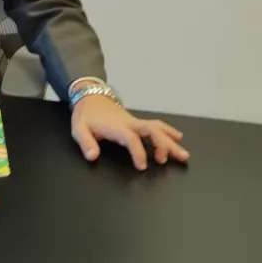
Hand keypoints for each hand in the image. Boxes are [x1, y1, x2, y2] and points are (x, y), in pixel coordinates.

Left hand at [71, 95, 189, 169]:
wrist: (90, 96)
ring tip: (183, 154)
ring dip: (170, 140)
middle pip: (152, 130)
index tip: (142, 166)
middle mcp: (129, 123)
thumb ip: (86, 142)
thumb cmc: (86, 114)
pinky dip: (168, 131)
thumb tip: (93, 156)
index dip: (138, 152)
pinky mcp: (136, 122)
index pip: (131, 138)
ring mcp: (135, 121)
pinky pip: (155, 126)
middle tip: (175, 158)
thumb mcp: (78, 129)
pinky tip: (177, 137)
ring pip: (157, 128)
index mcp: (116, 126)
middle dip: (164, 144)